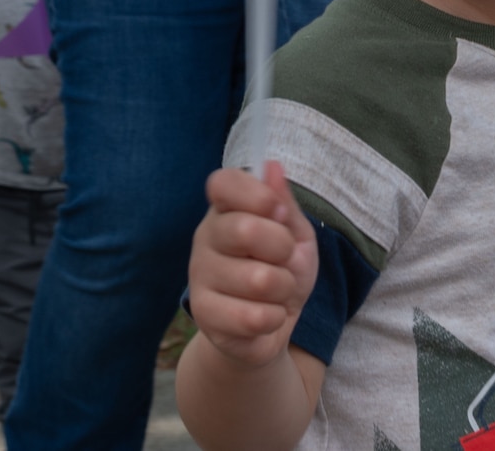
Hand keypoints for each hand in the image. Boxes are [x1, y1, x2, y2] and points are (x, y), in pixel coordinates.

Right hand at [187, 162, 318, 369]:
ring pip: (259, 279)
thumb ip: (284, 203)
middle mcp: (205, 237)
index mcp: (226, 210)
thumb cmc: (282, 271)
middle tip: (284, 259)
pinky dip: (275, 318)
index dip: (256, 194)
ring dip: (283, 288)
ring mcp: (199, 276)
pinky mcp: (203, 315)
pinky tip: (266, 316)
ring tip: (276, 292)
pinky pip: (254, 316)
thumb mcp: (295, 234)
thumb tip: (272, 167)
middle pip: (245, 229)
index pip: (223, 183)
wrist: (270, 327)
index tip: (278, 212)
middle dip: (283, 248)